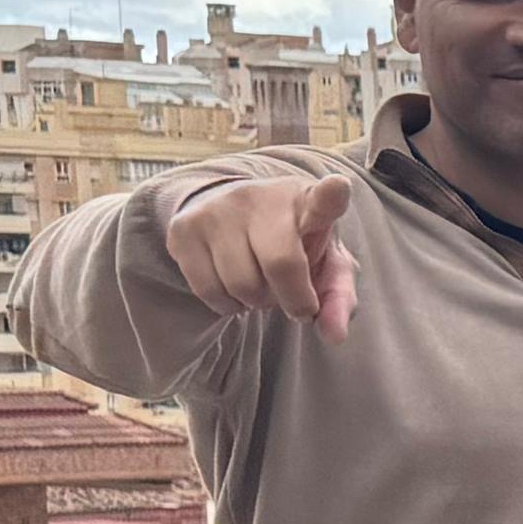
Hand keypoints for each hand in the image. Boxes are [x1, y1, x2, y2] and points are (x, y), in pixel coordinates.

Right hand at [167, 167, 359, 334]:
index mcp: (306, 201)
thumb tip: (335, 336)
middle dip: (293, 299)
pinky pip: (207, 290)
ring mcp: (218, 210)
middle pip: (281, 264)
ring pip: (241, 284)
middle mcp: (260, 198)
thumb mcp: (326, 266)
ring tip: (262, 285)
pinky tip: (234, 288)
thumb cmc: (294, 244)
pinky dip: (227, 305)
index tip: (339, 187)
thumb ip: (339, 298)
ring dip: (257, 302)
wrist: (231, 214)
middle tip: (295, 302)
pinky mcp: (183, 228)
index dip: (332, 196)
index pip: (323, 198)